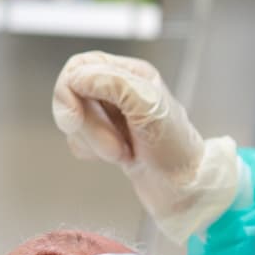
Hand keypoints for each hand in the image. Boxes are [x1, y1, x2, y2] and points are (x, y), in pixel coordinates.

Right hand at [52, 51, 239, 242]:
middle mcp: (120, 90)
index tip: (74, 118)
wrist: (184, 188)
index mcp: (132, 74)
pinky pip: (78, 139)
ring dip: (95, 141)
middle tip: (115, 146)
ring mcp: (111, 115)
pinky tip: (118, 158)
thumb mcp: (149, 107)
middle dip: (89, 125)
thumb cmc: (176, 149)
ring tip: (123, 152)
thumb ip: (113, 83)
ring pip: (74, 119)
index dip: (70, 90)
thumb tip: (76, 77)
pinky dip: (92, 151)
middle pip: (73, 94)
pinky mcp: (105, 137)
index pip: (80, 66)